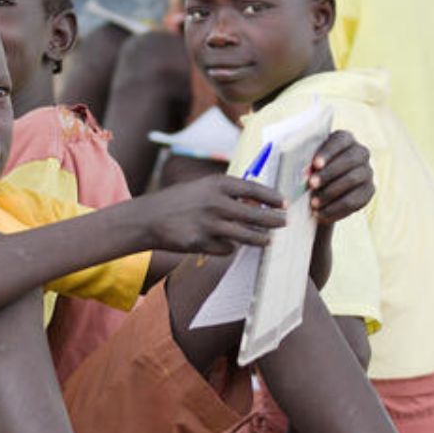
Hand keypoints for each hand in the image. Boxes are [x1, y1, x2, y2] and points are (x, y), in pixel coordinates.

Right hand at [135, 175, 284, 254]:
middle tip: (284, 222)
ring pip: (246, 235)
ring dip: (260, 239)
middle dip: (274, 220)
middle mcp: (215, 202)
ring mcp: (209, 224)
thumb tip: (256, 202)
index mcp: (217, 184)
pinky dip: (229, 247)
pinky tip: (226, 244)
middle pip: (255, 214)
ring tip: (267, 241)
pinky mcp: (202, 243)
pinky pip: (227, 248)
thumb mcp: (203, 188)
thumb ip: (227, 194)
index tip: (284, 202)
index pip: (253, 189)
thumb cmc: (179, 201)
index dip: (272, 197)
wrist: (149, 217)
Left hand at [305, 130, 373, 226]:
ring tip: (313, 203)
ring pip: (352, 180)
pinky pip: (354, 201)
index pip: (340, 140)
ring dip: (330, 193)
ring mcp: (368, 172)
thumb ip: (307, 164)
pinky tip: (321, 214)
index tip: (315, 164)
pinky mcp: (369, 191)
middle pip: (349, 160)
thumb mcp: (308, 164)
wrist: (324, 191)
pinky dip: (335, 209)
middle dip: (329, 173)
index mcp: (345, 139)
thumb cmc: (311, 172)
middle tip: (311, 184)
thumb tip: (304, 172)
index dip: (329, 152)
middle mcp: (361, 152)